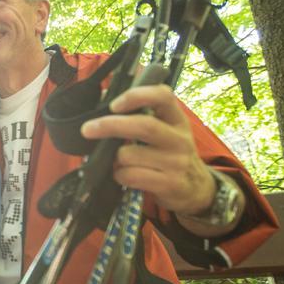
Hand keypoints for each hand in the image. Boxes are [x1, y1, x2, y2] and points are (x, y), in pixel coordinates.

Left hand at [80, 84, 214, 215]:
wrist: (196, 188)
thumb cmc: (170, 153)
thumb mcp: (166, 131)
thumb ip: (141, 115)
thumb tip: (105, 96)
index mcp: (177, 119)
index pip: (163, 96)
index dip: (137, 95)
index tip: (114, 104)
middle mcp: (180, 139)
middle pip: (144, 126)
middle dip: (111, 125)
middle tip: (87, 129)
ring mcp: (176, 163)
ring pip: (130, 155)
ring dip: (113, 158)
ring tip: (115, 161)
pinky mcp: (169, 184)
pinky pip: (131, 176)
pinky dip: (119, 175)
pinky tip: (123, 175)